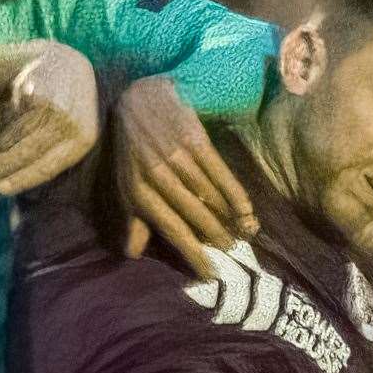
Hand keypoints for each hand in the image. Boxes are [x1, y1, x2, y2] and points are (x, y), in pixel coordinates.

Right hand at [0, 43, 97, 193]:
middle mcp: (70, 122)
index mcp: (84, 138)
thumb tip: (19, 176)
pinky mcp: (35, 87)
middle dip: (3, 167)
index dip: (21, 179)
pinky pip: (11, 113)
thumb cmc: (68, 104)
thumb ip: (53, 149)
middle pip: (28, 152)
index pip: (47, 166)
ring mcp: (52, 104)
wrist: (68, 61)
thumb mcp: (71, 129)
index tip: (0, 189)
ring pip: (16, 134)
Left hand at [113, 75, 257, 276]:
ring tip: (244, 235)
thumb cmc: (133, 150)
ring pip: (210, 196)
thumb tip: (133, 255)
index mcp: (138, 192)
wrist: (141, 99)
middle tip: (233, 252)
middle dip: (216, 237)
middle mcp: (157, 177)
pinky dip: (235, 194)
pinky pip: (220, 173)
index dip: (192, 254)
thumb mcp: (126, 185)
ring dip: (230, 219)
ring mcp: (176, 157)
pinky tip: (246, 210)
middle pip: (194, 215)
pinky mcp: (194, 140)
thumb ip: (133, 221)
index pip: (171, 230)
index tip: (209, 273)